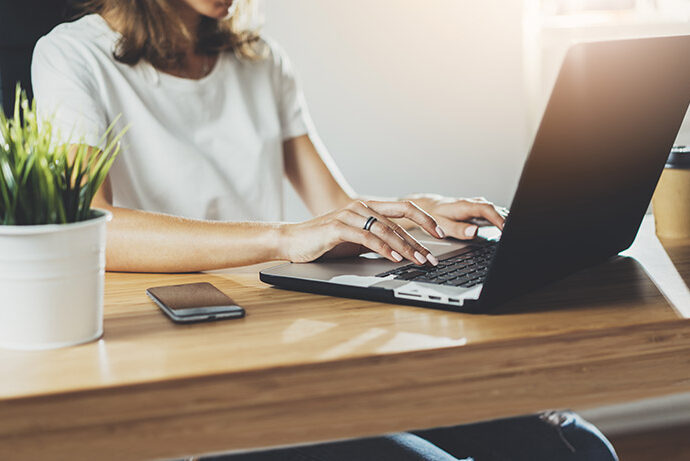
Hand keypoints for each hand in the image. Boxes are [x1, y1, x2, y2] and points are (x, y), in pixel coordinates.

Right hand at [280, 200, 444, 264]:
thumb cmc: (324, 242)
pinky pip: (368, 238)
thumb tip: (402, 251)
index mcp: (368, 208)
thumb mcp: (356, 240)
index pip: (404, 208)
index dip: (425, 219)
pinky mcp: (338, 227)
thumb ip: (377, 240)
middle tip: (433, 256)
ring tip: (420, 261)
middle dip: (421, 238)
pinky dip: (385, 249)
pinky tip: (396, 258)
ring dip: (406, 247)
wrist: (292, 240)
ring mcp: (350, 215)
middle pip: (400, 218)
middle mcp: (362, 207)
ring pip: (386, 229)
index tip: (441, 233)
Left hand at [405, 194, 507, 239]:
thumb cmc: (434, 216)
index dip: (497, 218)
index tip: (505, 229)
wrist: (429, 206)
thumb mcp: (442, 225)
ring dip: (505, 218)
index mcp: (465, 205)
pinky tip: (506, 226)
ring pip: (495, 209)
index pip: (486, 209)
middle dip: (506, 219)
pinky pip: (493, 211)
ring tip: (512, 231)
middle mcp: (472, 203)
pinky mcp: (478, 209)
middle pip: (494, 208)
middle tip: (514, 232)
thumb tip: (474, 231)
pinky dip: (501, 218)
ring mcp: (476, 205)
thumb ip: (458, 229)